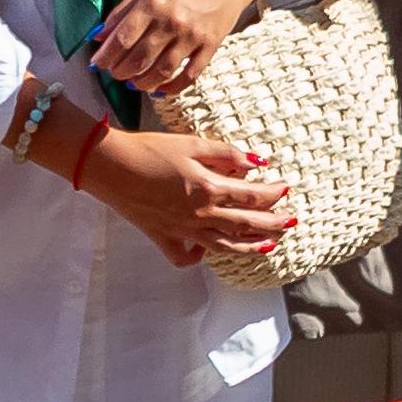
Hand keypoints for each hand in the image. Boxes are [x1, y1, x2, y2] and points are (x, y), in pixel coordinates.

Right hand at [80, 125, 292, 265]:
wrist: (109, 165)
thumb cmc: (148, 149)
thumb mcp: (190, 144)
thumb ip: (226, 154)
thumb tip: (257, 163)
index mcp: (208, 189)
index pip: (250, 195)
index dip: (272, 192)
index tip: (285, 188)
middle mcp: (199, 215)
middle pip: (245, 223)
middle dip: (273, 223)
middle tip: (291, 221)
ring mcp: (181, 230)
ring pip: (224, 246)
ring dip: (250, 246)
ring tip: (269, 245)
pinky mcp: (162, 236)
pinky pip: (184, 256)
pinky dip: (197, 257)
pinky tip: (204, 251)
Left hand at [92, 0, 269, 97]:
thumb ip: (124, 9)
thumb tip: (99, 35)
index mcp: (153, 1)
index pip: (122, 37)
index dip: (106, 55)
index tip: (96, 64)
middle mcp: (172, 21)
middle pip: (138, 58)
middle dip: (120, 71)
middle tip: (114, 73)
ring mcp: (193, 36)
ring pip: (161, 71)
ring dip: (141, 82)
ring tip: (132, 82)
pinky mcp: (211, 46)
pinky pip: (189, 76)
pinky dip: (171, 87)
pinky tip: (159, 89)